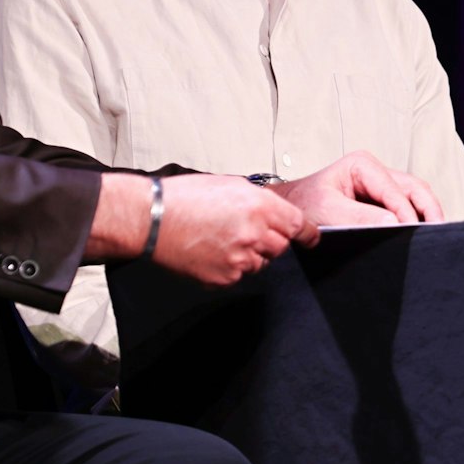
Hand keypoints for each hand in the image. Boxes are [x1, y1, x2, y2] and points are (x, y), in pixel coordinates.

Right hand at [87, 173, 314, 285]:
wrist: (152, 219)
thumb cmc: (185, 197)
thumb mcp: (231, 185)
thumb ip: (259, 201)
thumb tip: (274, 214)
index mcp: (259, 207)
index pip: (298, 226)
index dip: (306, 233)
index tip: (311, 239)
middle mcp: (254, 234)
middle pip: (280, 247)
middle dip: (269, 241)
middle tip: (244, 232)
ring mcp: (240, 259)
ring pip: (260, 263)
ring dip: (250, 255)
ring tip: (221, 239)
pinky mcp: (224, 278)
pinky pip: (239, 276)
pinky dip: (230, 268)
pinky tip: (210, 252)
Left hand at [269, 150, 443, 226]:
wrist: (287, 211)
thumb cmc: (302, 206)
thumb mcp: (327, 211)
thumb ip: (360, 217)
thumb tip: (395, 224)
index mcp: (363, 165)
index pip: (397, 190)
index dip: (408, 214)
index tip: (413, 236)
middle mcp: (376, 171)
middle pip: (416, 189)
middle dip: (430, 211)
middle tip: (439, 236)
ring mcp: (381, 185)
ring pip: (417, 197)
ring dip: (427, 216)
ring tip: (435, 238)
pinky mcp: (381, 201)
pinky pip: (408, 207)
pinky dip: (418, 220)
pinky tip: (422, 237)